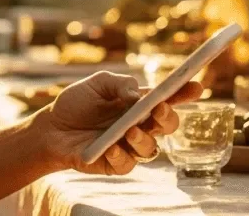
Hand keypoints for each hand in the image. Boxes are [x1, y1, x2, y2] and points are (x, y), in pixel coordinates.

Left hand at [34, 71, 203, 175]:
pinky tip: (110, 147)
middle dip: (168, 117)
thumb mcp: (97, 83)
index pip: (168, 98)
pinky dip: (121, 155)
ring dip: (143, 138)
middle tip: (158, 109)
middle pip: (168, 125)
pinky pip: (127, 164)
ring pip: (151, 148)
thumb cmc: (77, 103)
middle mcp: (141, 126)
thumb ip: (119, 84)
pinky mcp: (115, 163)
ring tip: (129, 130)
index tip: (197, 86)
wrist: (51, 127)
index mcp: (140, 104)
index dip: (185, 93)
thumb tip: (138, 94)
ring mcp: (130, 146)